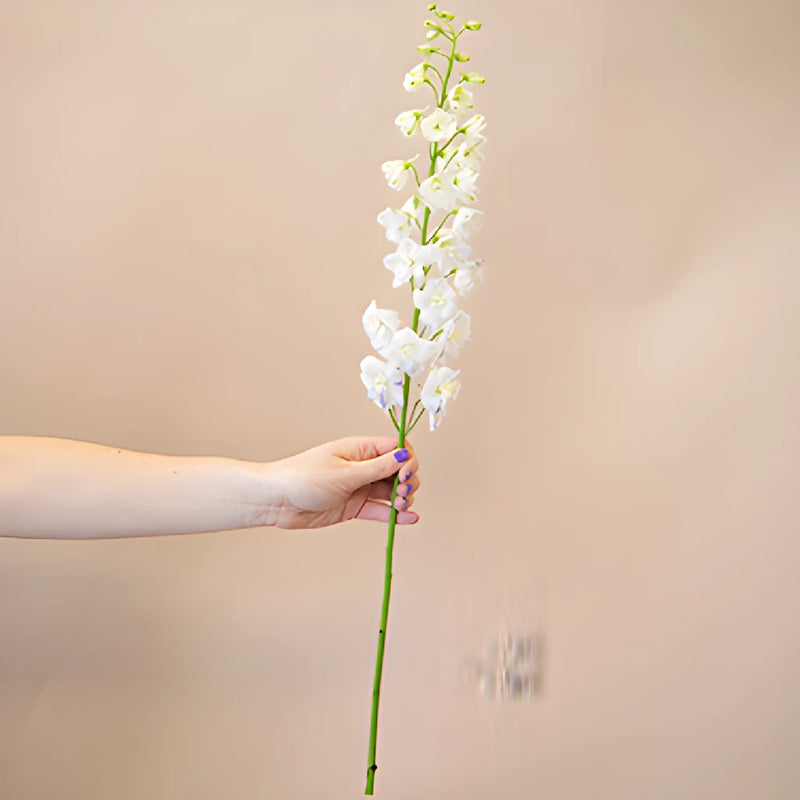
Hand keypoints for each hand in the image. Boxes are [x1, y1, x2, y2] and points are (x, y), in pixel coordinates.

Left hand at [267, 436, 419, 529]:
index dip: (408, 460)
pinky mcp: (354, 507)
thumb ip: (377, 468)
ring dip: (403, 499)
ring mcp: (359, 487)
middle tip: (401, 494)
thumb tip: (405, 456)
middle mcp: (363, 467)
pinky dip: (395, 515)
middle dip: (407, 481)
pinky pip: (380, 510)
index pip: (396, 448)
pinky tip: (409, 518)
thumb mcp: (345, 473)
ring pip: (391, 491)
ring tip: (400, 507)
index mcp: (360, 449)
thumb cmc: (303, 477)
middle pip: (398, 470)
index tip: (406, 474)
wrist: (277, 500)